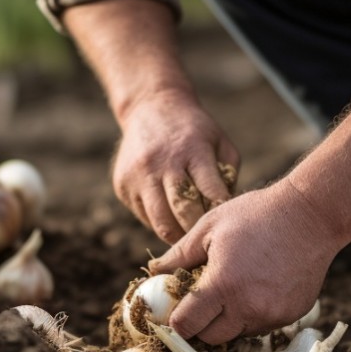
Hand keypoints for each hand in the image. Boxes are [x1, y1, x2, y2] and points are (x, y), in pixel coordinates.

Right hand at [113, 87, 239, 242]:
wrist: (151, 107)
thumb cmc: (195, 132)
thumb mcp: (220, 143)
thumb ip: (228, 176)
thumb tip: (224, 215)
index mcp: (193, 150)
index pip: (210, 192)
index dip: (219, 213)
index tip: (226, 225)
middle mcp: (162, 162)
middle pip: (182, 212)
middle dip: (197, 232)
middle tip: (209, 243)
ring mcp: (138, 175)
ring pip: (160, 222)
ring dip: (177, 236)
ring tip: (190, 240)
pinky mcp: (122, 185)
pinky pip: (144, 216)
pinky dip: (159, 222)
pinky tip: (170, 218)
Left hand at [147, 178, 344, 343]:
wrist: (312, 215)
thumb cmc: (257, 214)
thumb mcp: (210, 227)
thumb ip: (179, 255)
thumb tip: (155, 272)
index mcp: (223, 286)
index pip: (187, 326)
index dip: (177, 321)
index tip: (176, 310)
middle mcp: (249, 308)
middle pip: (211, 338)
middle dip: (201, 324)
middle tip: (202, 302)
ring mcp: (273, 314)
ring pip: (238, 333)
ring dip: (229, 320)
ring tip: (232, 289)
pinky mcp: (292, 314)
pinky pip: (263, 326)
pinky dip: (254, 314)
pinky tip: (257, 287)